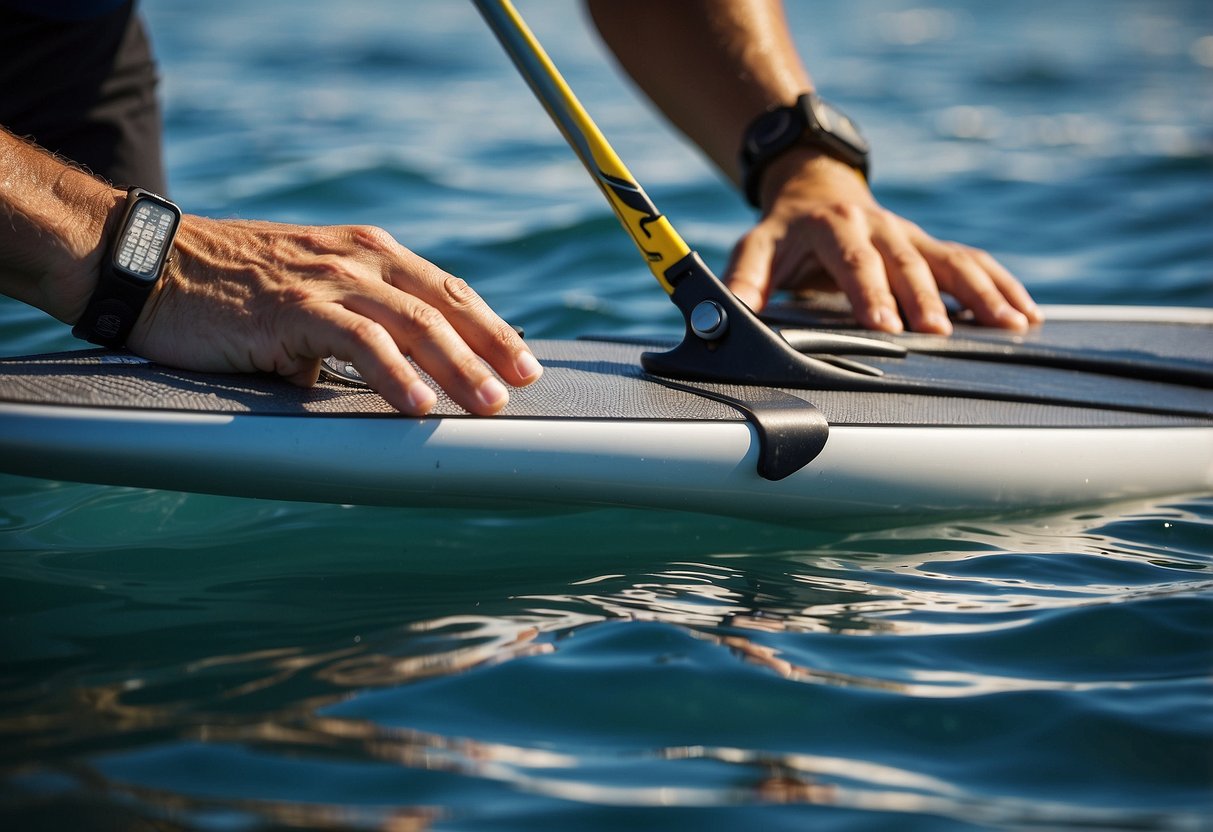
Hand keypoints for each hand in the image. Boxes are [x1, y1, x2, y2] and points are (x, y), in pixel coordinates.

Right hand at [127, 215, 541, 414]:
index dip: (492, 328)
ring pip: (414, 322)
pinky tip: (419, 404)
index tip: (525, 364)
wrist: (153, 267)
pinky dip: (395, 373)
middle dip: (492, 348)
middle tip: (525, 386)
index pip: (448, 290)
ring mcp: (329, 278)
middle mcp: (360, 259)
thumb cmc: (232, 292)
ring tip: (489, 405)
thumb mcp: (311, 299)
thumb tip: (397, 383)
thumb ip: (358, 330)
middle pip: (445, 304)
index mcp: (371, 253)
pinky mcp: (293, 306)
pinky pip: (358, 340)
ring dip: (458, 366)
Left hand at [724, 148, 1042, 333]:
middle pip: (908, 264)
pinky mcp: (932, 247)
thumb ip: (744, 279)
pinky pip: (973, 263)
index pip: (854, 260)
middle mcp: (880, 227)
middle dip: (925, 300)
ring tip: (1009, 326)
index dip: (869, 290)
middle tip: (939, 335)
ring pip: (953, 261)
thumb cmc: (786, 230)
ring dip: (982, 293)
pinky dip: (1003, 286)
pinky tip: (1026, 314)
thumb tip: (728, 313)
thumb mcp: (756, 246)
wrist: (817, 187)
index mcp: (834, 225)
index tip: (882, 322)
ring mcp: (912, 236)